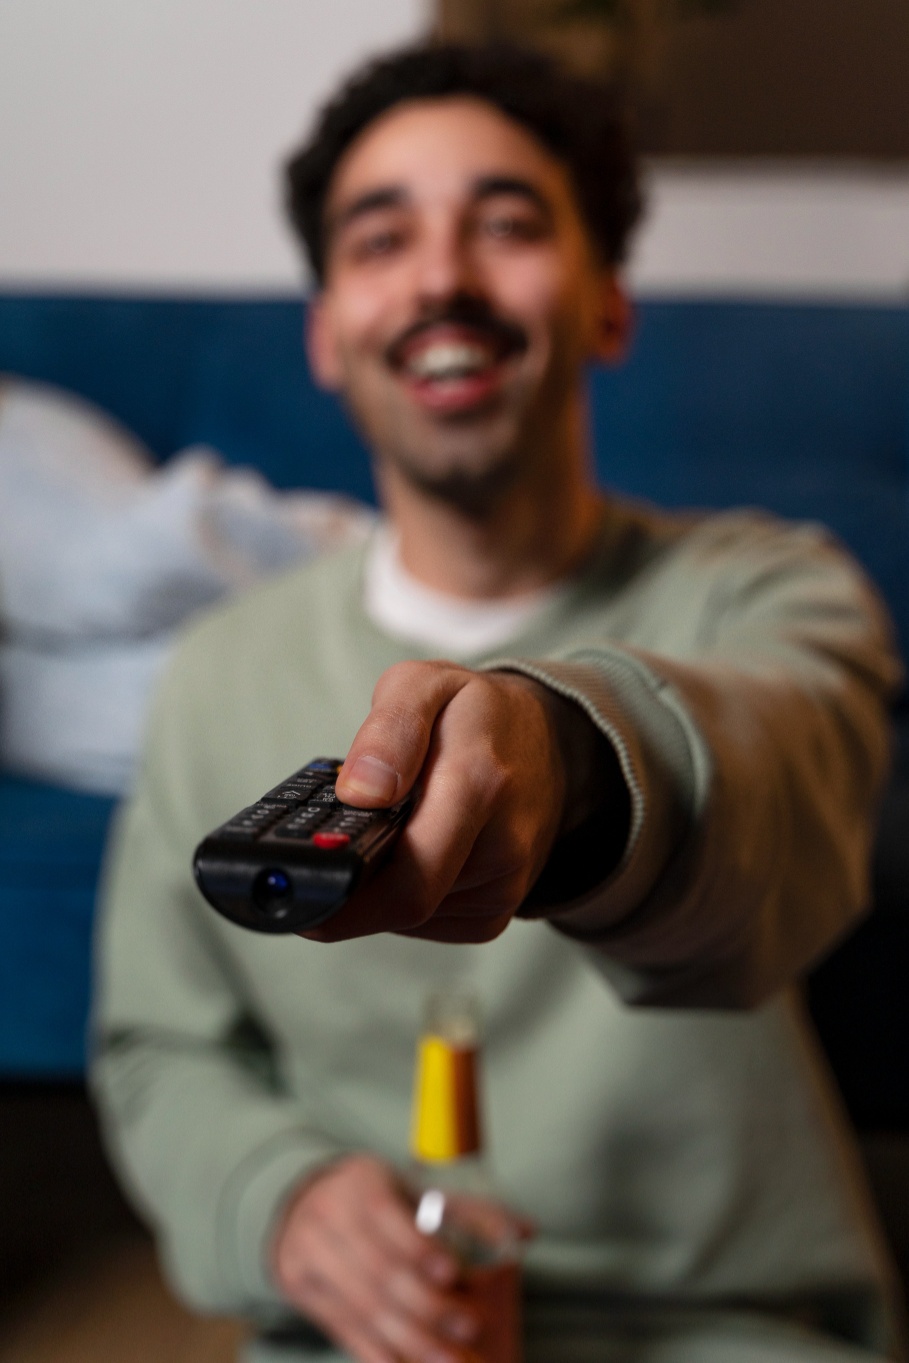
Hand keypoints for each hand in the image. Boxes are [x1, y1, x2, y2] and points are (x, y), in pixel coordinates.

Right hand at [272, 1154, 510, 1362]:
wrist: (302, 1204)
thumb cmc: (375, 1198)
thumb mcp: (413, 1190)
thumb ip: (467, 1211)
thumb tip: (525, 1232)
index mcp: (360, 1183)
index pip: (388, 1217)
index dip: (419, 1249)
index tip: (454, 1274)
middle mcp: (327, 1216)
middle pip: (378, 1271)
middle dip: (426, 1306)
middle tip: (469, 1327)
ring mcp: (307, 1255)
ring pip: (362, 1307)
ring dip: (410, 1341)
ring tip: (450, 1361)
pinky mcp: (300, 1290)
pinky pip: (343, 1330)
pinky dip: (378, 1354)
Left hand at [306, 661, 572, 942]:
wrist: (546, 741)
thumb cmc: (478, 714)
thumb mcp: (426, 684)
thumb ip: (389, 728)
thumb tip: (359, 792)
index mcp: (478, 785)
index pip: (410, 878)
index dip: (345, 897)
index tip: (296, 890)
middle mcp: (501, 846)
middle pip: (403, 905)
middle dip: (348, 892)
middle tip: (314, 861)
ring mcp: (502, 886)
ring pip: (410, 917)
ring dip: (377, 886)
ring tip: (381, 832)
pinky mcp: (495, 910)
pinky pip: (428, 921)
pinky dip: (402, 894)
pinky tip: (405, 854)